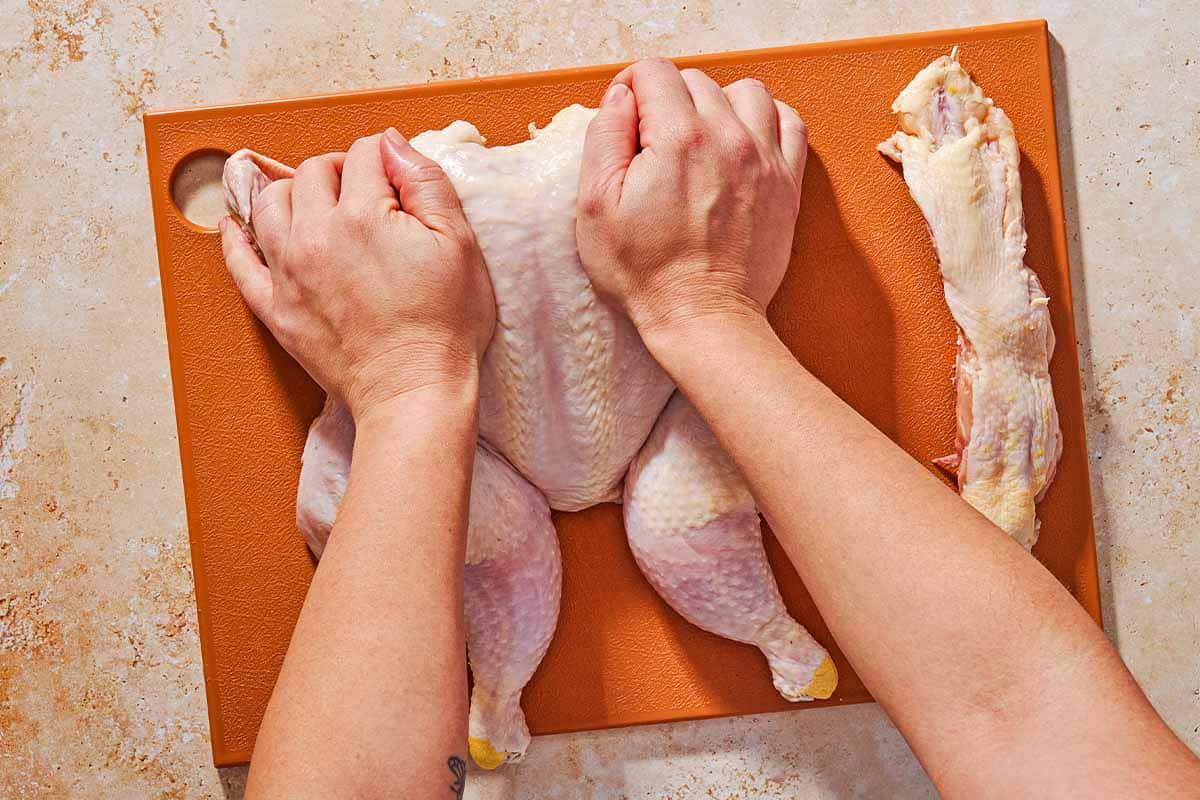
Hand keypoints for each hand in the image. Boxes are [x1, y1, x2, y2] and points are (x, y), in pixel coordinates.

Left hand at [220, 129, 494, 417]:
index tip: (399, 179)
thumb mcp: (459, 244)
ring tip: (318, 206)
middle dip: (341, 171)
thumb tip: (392, 142)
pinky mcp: (275, 308)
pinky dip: (236, 239)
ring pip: (269, 204)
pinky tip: (237, 228)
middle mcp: (315, 235)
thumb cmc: (445, 324)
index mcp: (362, 215)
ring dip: (293, 193)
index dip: (386, 158)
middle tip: (367, 193)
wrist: (414, 391)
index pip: (364, 154)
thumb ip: (426, 182)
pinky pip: (239, 263)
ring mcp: (288, 272)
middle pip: (312, 172)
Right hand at [576, 59, 807, 336]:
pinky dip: (765, 121)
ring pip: (746, 92)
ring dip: (718, 104)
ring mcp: (765, 159)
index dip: (630, 87)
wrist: (702, 319)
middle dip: (668, 100)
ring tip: (699, 139)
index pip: (654, 72)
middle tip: (653, 144)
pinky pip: (789, 122)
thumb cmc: (646, 274)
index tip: (625, 116)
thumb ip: (604, 139)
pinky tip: (742, 143)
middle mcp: (728, 138)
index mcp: (678, 140)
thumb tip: (619, 98)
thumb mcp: (595, 208)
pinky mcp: (787, 183)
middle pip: (697, 80)